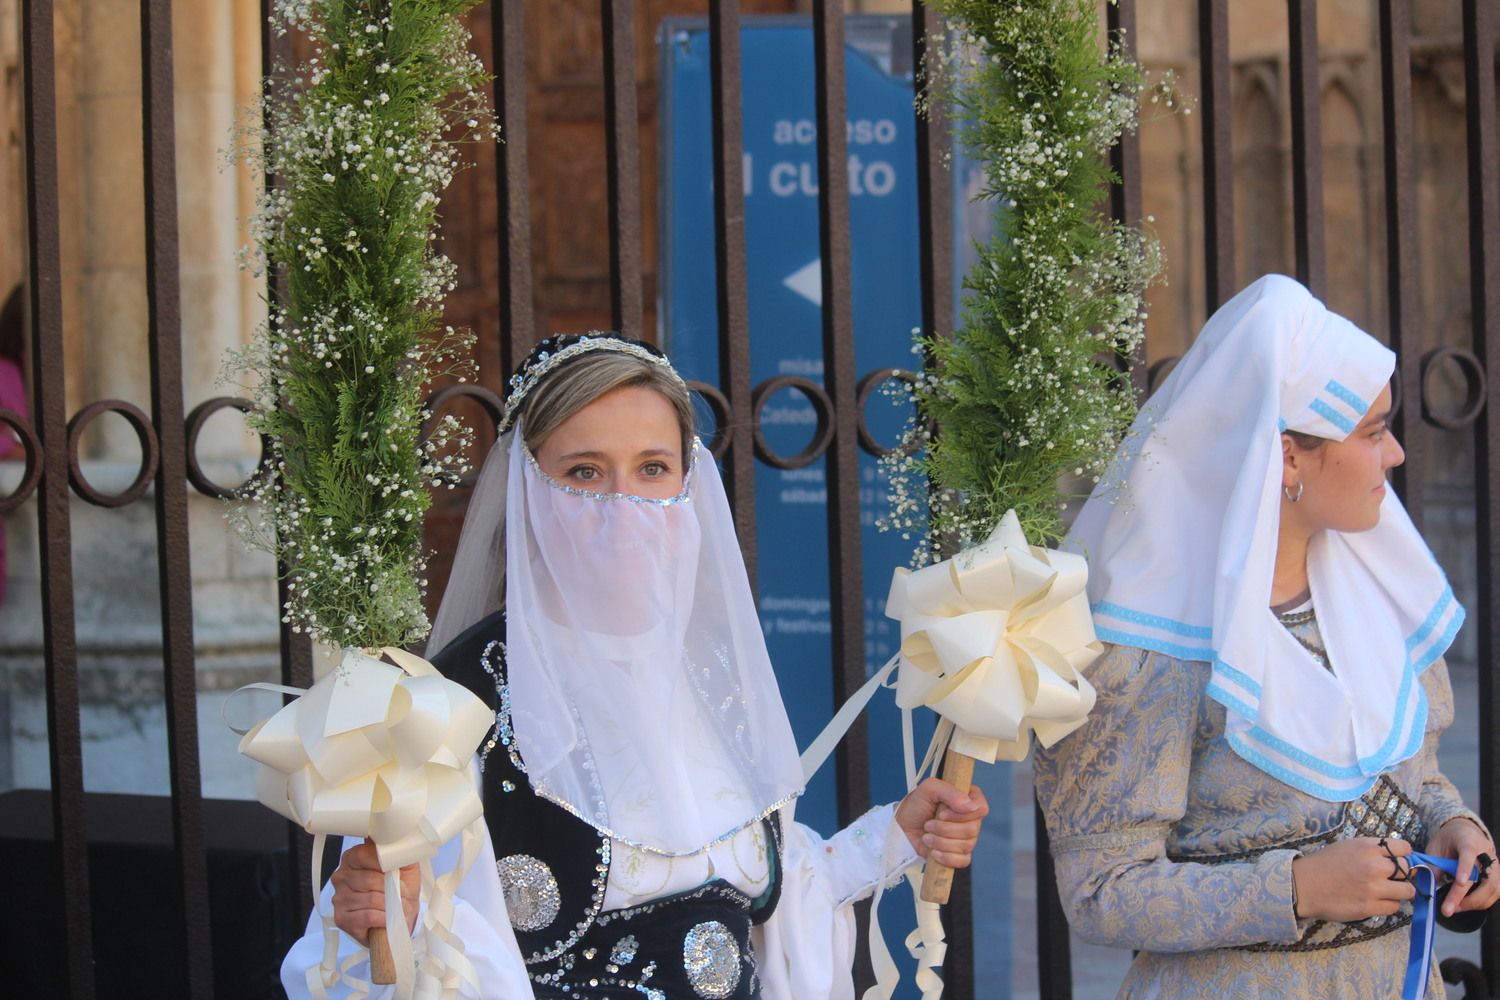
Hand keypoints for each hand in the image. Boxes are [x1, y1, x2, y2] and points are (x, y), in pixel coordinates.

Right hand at [330, 840, 419, 944]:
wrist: (402, 917)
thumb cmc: (402, 890)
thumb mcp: (406, 865)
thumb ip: (400, 848)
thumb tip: (399, 834)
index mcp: (353, 858)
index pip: (363, 854)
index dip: (384, 865)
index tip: (396, 872)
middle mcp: (341, 876)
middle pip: (369, 879)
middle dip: (392, 888)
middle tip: (401, 894)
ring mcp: (339, 898)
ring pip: (371, 898)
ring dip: (390, 905)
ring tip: (396, 906)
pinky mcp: (341, 919)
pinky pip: (367, 915)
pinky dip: (383, 917)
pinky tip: (386, 917)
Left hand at [894, 777, 988, 868]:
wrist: (901, 829)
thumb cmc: (915, 807)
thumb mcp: (928, 789)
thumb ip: (949, 791)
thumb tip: (970, 805)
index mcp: (967, 799)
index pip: (981, 807)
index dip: (963, 814)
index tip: (942, 814)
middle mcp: (969, 819)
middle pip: (973, 829)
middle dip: (945, 829)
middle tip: (928, 824)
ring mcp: (966, 838)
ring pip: (966, 845)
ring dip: (940, 841)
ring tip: (927, 836)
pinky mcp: (959, 855)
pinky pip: (963, 860)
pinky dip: (945, 857)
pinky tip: (933, 851)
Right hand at [1290, 836, 1416, 922]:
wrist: (1303, 886)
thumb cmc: (1324, 864)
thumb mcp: (1348, 846)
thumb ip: (1372, 850)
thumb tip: (1397, 858)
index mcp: (1367, 847)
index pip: (1404, 848)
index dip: (1402, 854)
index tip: (1396, 860)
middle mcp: (1374, 866)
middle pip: (1408, 869)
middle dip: (1402, 873)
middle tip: (1390, 877)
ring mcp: (1373, 888)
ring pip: (1407, 890)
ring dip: (1400, 891)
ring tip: (1388, 891)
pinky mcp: (1370, 908)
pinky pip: (1394, 907)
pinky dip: (1389, 904)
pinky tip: (1377, 901)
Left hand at [1425, 817, 1499, 917]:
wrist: (1465, 832)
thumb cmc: (1449, 839)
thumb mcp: (1436, 846)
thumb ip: (1434, 863)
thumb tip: (1430, 884)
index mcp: (1469, 841)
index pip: (1468, 854)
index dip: (1465, 868)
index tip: (1459, 882)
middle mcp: (1487, 853)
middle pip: (1483, 878)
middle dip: (1465, 897)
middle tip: (1448, 908)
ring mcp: (1496, 865)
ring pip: (1493, 889)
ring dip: (1474, 903)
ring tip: (1455, 908)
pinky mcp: (1498, 876)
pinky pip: (1495, 893)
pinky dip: (1481, 902)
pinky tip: (1465, 905)